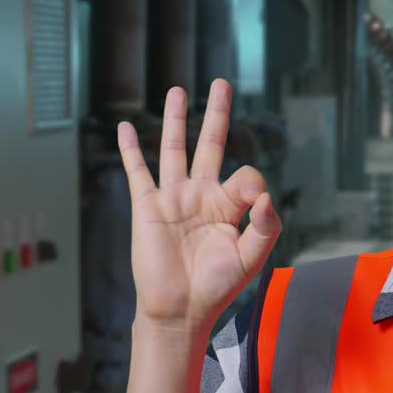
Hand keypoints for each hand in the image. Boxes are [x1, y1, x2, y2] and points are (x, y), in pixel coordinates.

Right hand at [117, 79, 281, 329]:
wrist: (180, 309)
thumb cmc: (217, 286)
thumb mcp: (252, 256)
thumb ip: (266, 225)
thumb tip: (267, 194)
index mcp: (229, 205)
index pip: (246, 174)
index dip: (253, 182)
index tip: (257, 200)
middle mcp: (202, 195)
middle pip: (210, 144)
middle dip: (217, 114)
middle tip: (222, 83)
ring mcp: (173, 198)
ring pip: (173, 149)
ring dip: (175, 120)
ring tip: (178, 90)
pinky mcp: (148, 207)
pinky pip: (138, 171)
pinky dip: (130, 149)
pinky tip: (124, 127)